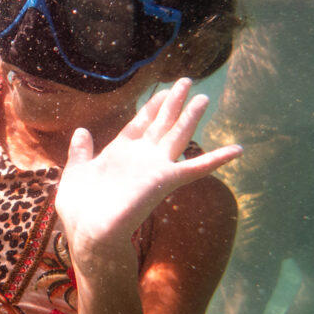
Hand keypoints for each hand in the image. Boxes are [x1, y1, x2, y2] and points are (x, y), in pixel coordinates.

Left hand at [54, 78, 241, 276]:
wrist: (89, 232)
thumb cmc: (79, 210)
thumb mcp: (76, 173)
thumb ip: (81, 152)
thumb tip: (82, 130)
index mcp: (119, 153)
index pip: (139, 124)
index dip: (150, 107)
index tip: (161, 91)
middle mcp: (140, 157)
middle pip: (160, 123)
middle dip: (173, 102)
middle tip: (185, 80)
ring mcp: (154, 167)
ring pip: (177, 135)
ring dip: (190, 116)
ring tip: (204, 98)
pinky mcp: (165, 180)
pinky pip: (196, 167)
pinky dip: (217, 159)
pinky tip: (237, 149)